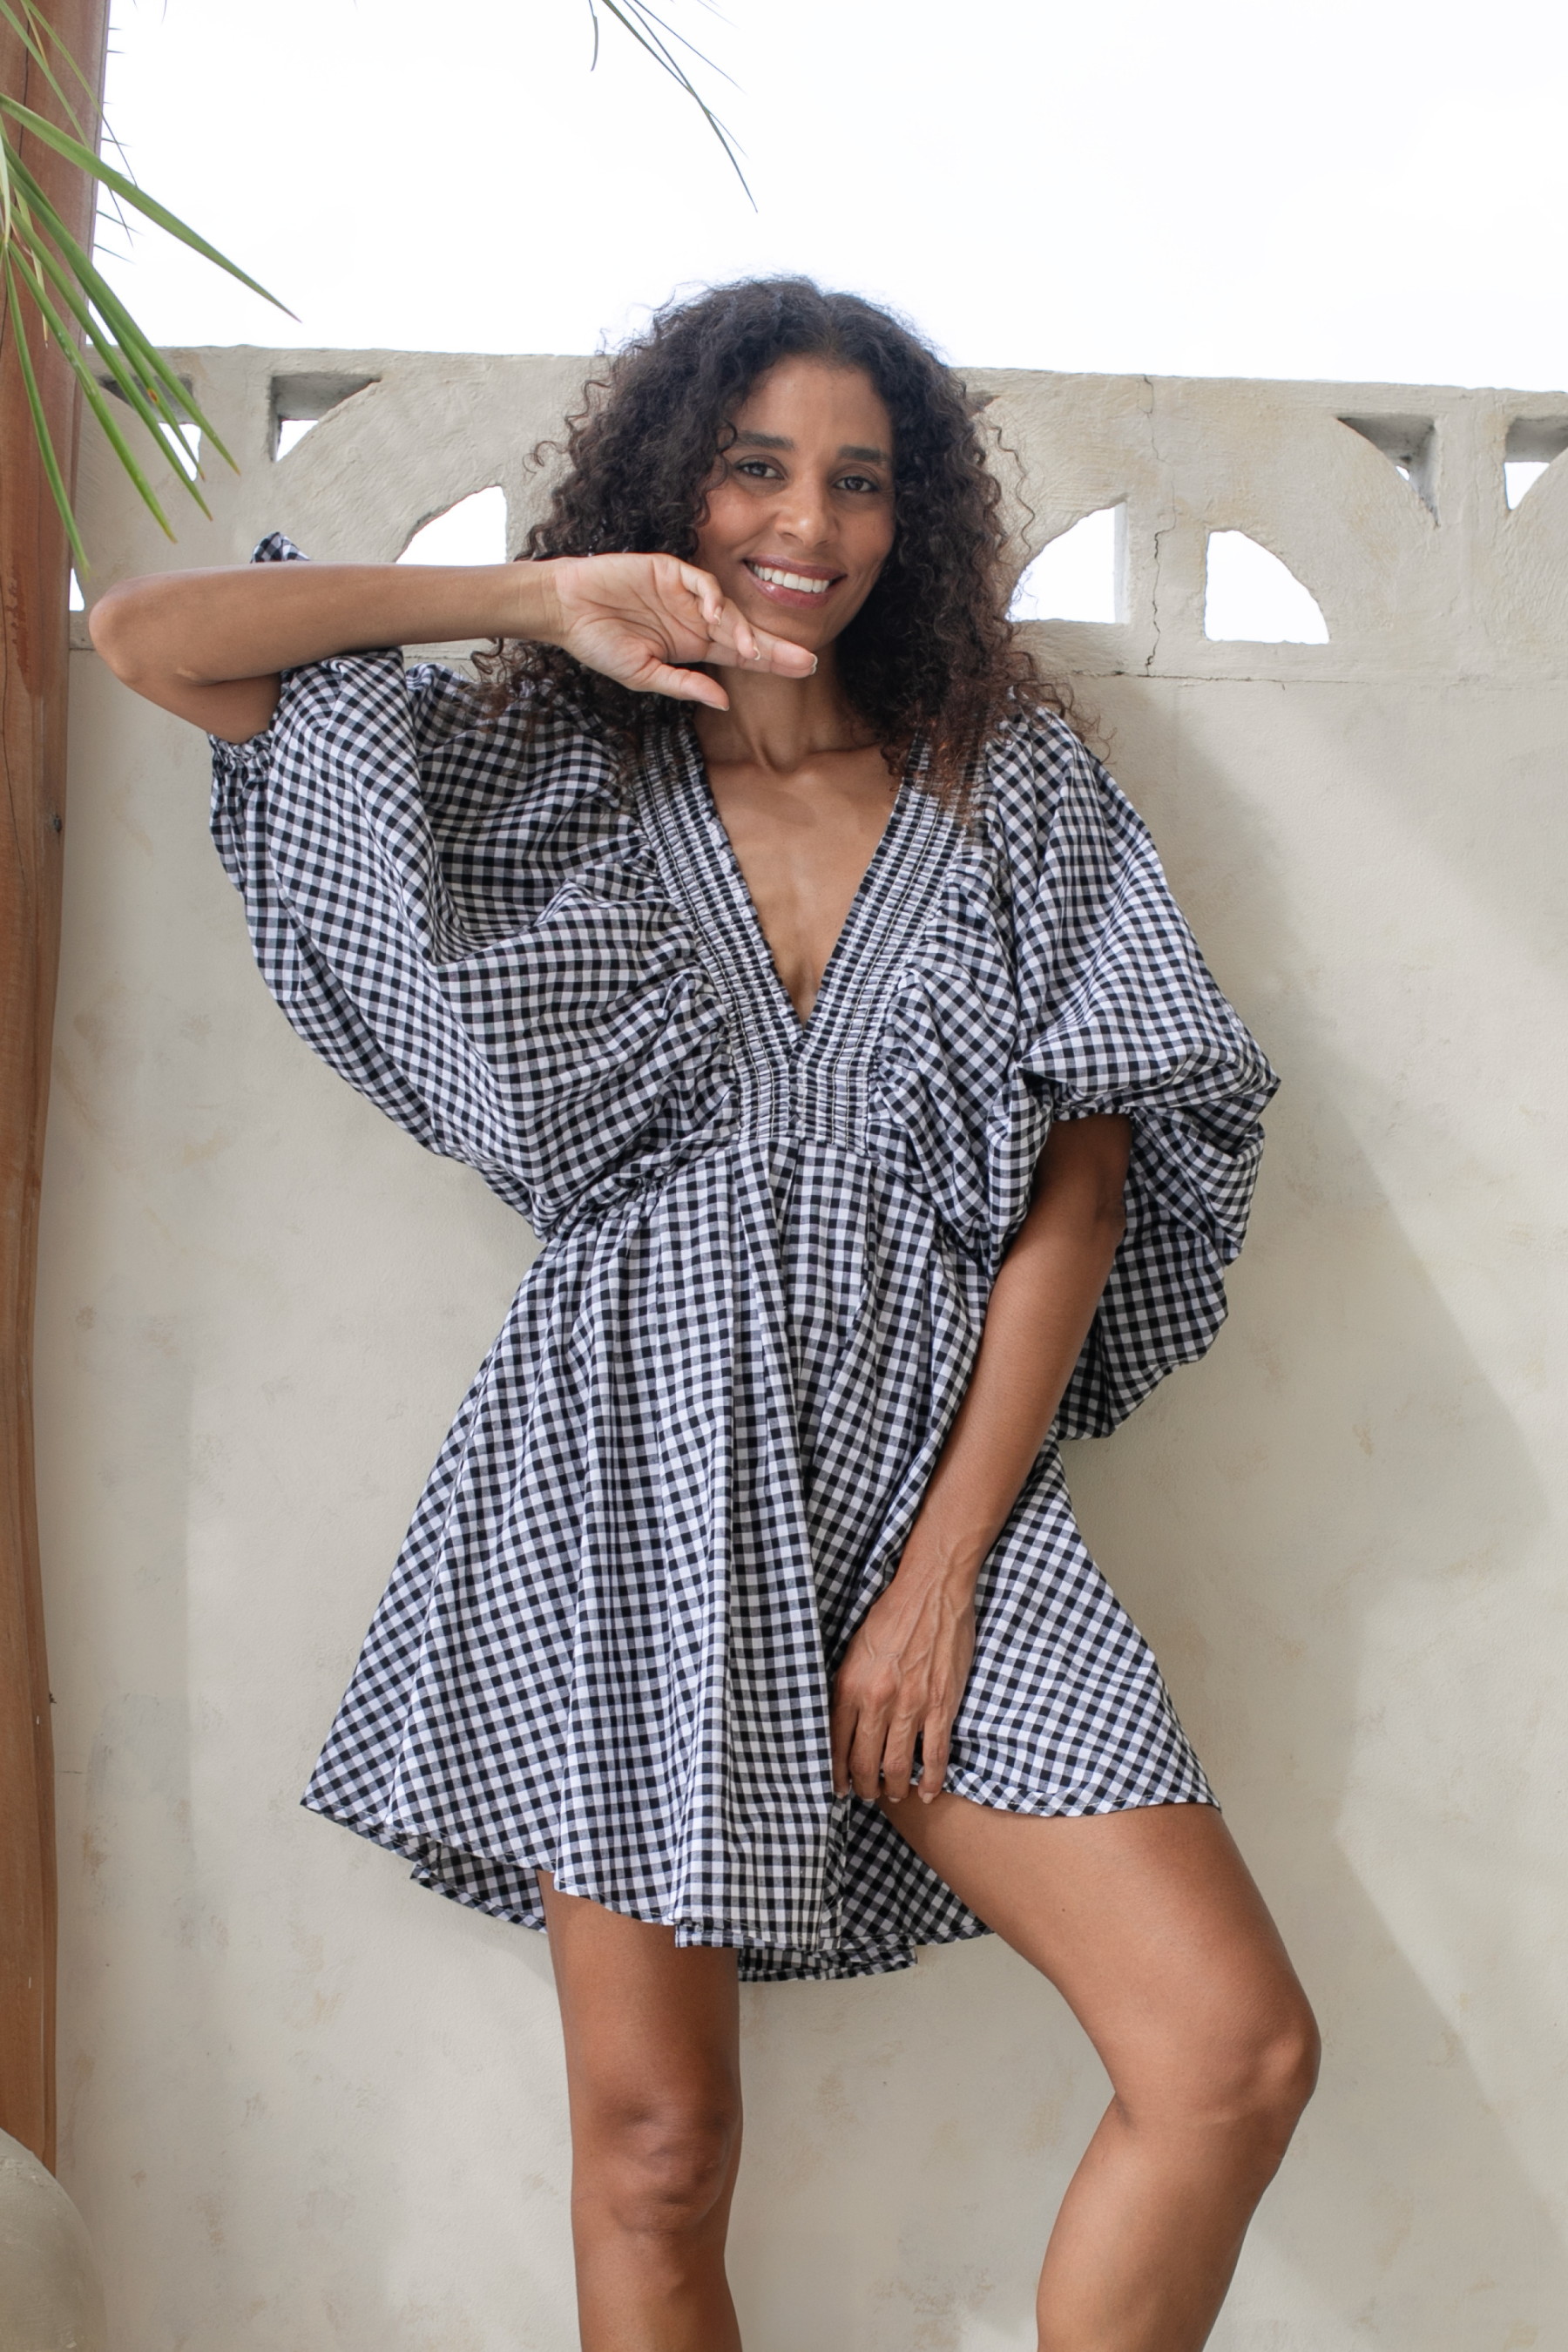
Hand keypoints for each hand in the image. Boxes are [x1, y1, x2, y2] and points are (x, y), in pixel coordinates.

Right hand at [538, 552, 815, 710]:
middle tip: (807, 661)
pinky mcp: (670, 571)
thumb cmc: (597, 643)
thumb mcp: (642, 674)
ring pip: (728, 611)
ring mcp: (684, 595)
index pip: (739, 655)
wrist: (565, 608)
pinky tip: (716, 618)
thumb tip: (722, 701)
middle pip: (744, 634)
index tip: (802, 671)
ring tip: (755, 653)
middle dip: (776, 648)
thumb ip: (683, 685)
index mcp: (690, 645)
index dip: (770, 662)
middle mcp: (693, 619)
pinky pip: (703, 583)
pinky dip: (713, 598)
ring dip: (744, 632)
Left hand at [829, 1565, 976, 1805]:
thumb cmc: (892, 1615)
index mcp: (850, 1685)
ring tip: (894, 1793)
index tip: (840, 1787)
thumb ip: (848, 1687)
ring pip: (898, 1766)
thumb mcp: (854, 1649)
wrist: (932, 1592)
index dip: (837, 1773)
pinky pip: (936, 1754)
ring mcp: (911, 1705)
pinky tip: (929, 1790)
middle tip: (867, 1794)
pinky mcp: (941, 1705)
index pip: (836, 1744)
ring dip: (894, 1787)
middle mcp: (877, 1700)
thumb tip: (842, 1721)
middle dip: (864, 1786)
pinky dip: (932, 1779)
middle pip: (865, 1762)